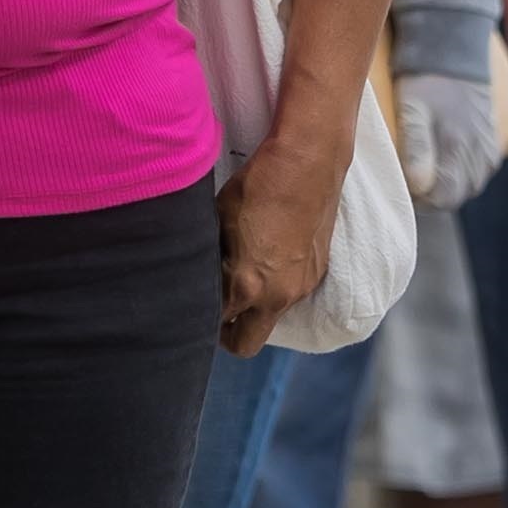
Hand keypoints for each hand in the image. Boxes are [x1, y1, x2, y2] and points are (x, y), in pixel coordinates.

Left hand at [218, 123, 342, 353]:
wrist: (308, 162)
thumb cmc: (257, 186)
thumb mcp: (217, 221)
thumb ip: (209, 259)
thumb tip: (195, 275)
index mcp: (246, 285)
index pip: (214, 324)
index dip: (197, 318)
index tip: (189, 305)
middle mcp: (276, 296)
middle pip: (245, 344)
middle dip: (227, 334)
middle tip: (215, 310)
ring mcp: (301, 287)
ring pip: (269, 319)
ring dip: (253, 308)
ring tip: (241, 275)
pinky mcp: (318, 272)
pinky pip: (289, 297)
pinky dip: (274, 289)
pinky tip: (268, 258)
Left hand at [397, 70, 502, 211]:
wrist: (455, 58)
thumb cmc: (425, 85)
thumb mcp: (411, 109)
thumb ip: (415, 147)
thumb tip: (419, 185)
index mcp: (457, 147)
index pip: (441, 199)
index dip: (418, 198)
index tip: (402, 181)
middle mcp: (479, 154)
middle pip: (454, 198)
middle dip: (431, 194)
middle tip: (411, 175)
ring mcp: (489, 153)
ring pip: (467, 189)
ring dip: (447, 186)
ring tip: (427, 166)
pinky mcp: (494, 149)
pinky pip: (478, 176)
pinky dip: (461, 175)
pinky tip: (446, 159)